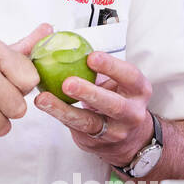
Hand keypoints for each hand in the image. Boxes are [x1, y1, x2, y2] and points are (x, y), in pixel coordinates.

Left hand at [33, 50, 154, 167]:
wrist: (129, 138)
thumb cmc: (117, 98)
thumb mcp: (117, 81)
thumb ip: (98, 66)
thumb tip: (64, 40)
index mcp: (139, 90)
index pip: (130, 76)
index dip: (111, 66)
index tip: (91, 56)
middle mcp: (132, 113)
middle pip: (114, 104)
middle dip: (90, 93)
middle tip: (67, 83)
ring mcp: (116, 131)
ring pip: (90, 122)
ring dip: (65, 110)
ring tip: (44, 99)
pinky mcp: (98, 143)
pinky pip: (76, 129)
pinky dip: (59, 116)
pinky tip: (45, 106)